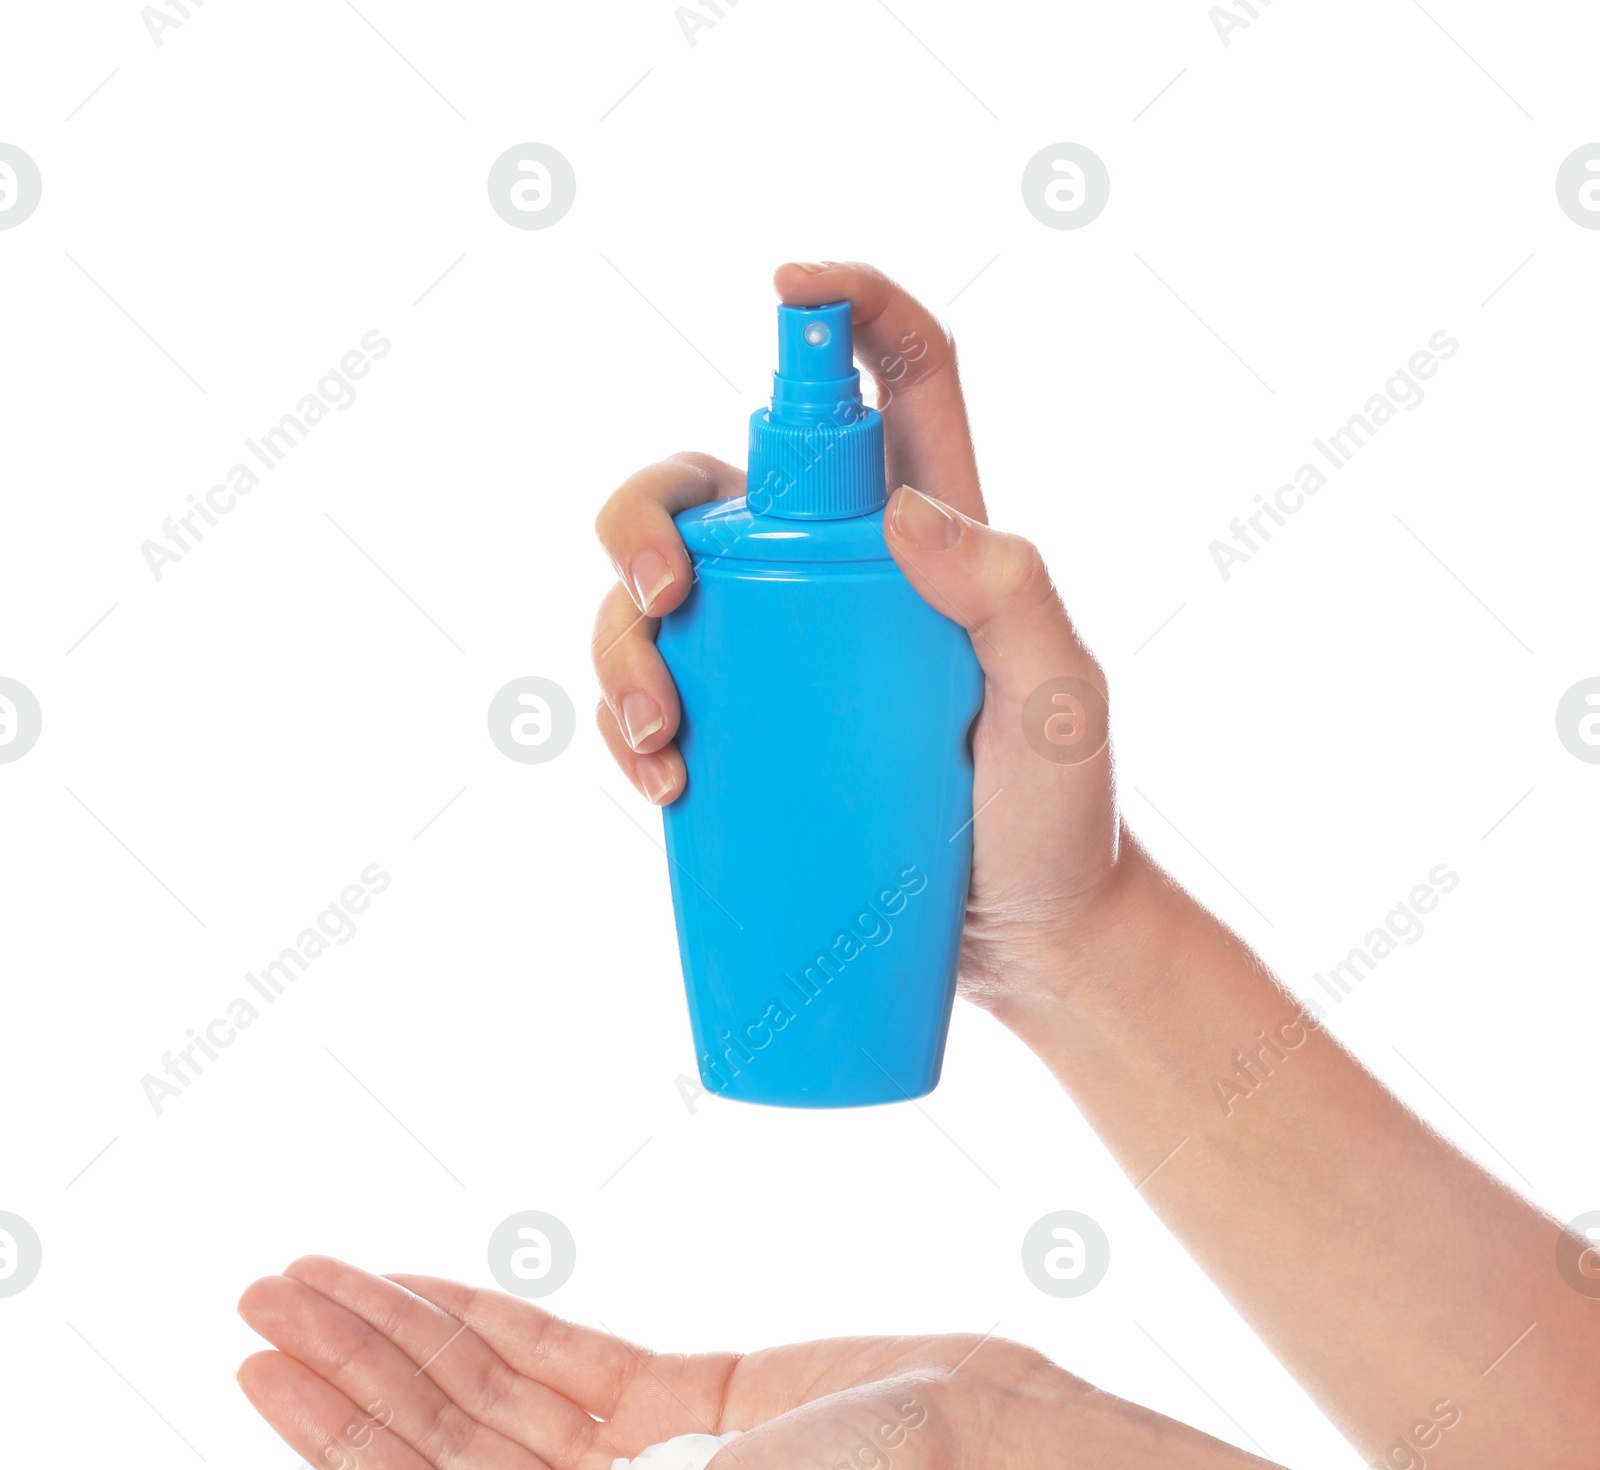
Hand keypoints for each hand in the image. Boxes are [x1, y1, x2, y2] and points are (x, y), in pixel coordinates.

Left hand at [236, 1257, 1065, 1469]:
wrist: (994, 1453)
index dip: (340, 1437)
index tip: (265, 1361)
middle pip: (446, 1439)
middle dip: (354, 1366)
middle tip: (267, 1288)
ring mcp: (644, 1462)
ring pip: (492, 1391)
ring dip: (408, 1332)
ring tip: (322, 1273)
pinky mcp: (687, 1398)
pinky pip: (563, 1356)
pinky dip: (493, 1321)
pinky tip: (429, 1289)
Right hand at [590, 259, 1124, 1014]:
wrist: (1036, 949)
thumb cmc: (1061, 818)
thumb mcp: (1058, 701)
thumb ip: (1011, 594)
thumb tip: (904, 515)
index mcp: (930, 532)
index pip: (895, 378)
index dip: (847, 306)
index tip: (784, 287)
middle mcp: (838, 576)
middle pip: (706, 485)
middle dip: (643, 519)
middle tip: (660, 598)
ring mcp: (781, 658)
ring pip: (653, 598)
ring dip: (618, 646)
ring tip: (660, 738)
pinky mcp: (750, 737)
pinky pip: (653, 698)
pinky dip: (625, 724)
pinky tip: (656, 778)